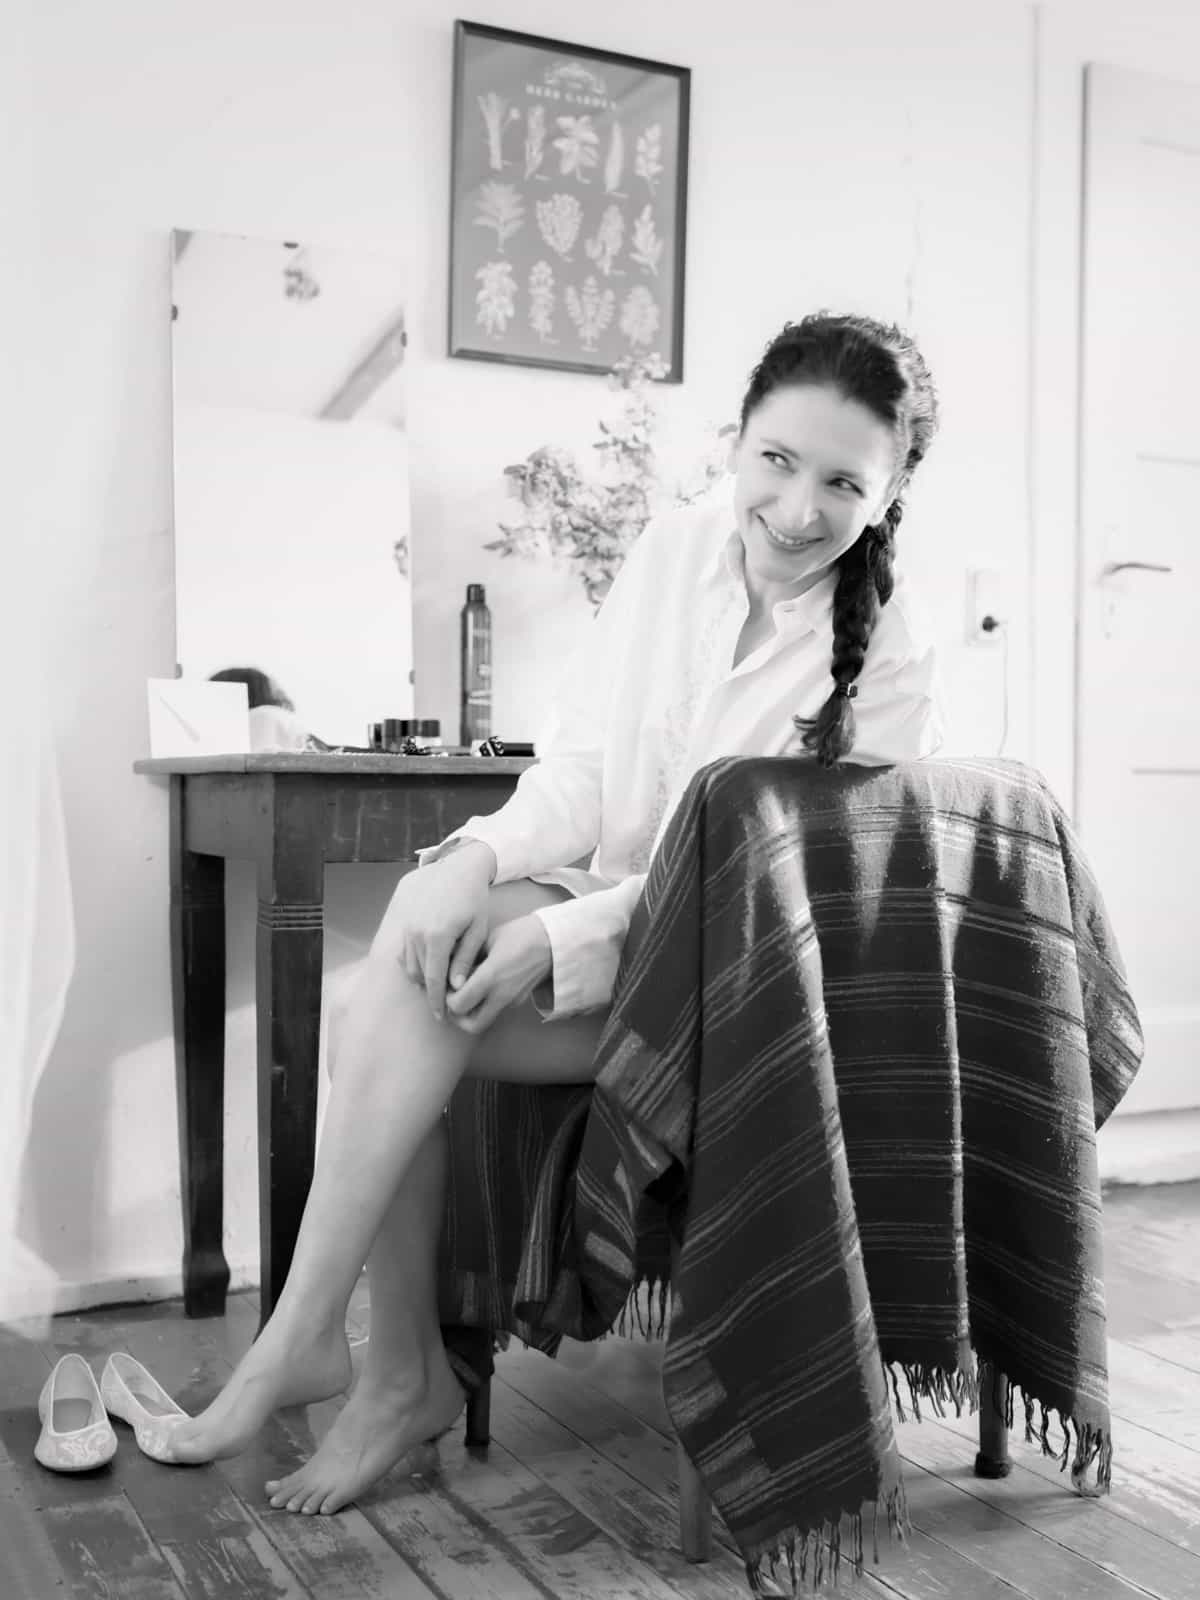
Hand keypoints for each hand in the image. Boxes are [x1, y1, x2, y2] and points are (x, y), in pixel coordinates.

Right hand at [384, 840, 495, 1021]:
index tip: (441, 1017)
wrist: (457, 869)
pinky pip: (403, 952)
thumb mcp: (477, 930)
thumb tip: (457, 987)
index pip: (434, 980)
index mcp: (438, 937)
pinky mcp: (404, 922)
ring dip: (422, 979)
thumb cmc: (473, 899)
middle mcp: (417, 933)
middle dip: (430, 992)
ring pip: (409, 965)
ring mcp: (407, 927)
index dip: (436, 1002)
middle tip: (443, 1003)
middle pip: (420, 976)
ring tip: (437, 986)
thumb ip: (465, 960)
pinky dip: (413, 964)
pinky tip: (428, 967)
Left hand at [445, 914, 552, 1034]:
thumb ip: (467, 958)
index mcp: (491, 976)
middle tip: (453, 997)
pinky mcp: (518, 1001)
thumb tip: (447, 969)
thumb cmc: (521, 933)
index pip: (458, 1004)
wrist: (554, 941)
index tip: (447, 984)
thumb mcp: (488, 938)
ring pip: (484, 1022)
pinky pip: (495, 1010)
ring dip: (471, 1013)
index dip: (446, 998)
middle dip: (457, 1015)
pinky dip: (484, 1004)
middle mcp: (502, 994)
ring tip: (467, 993)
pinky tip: (484, 986)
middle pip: (471, 1025)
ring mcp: (512, 1001)